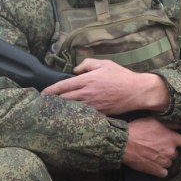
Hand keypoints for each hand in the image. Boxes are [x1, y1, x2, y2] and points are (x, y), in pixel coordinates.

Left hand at [41, 58, 169, 114]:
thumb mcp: (104, 64)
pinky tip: (69, 116)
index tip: (42, 94)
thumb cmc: (121, 76)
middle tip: (43, 104)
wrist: (137, 91)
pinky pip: (83, 115)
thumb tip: (74, 71)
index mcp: (87, 80)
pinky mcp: (99, 113)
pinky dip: (75, 115)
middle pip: (64, 100)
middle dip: (52, 102)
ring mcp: (93, 105)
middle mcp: (88, 94)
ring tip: (52, 111)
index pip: (63, 86)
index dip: (50, 91)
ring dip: (62, 110)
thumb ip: (86, 64)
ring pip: (72, 109)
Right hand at [123, 117, 180, 176]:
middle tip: (156, 144)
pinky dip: (158, 168)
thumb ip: (170, 124)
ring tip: (150, 151)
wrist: (123, 143)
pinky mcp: (155, 170)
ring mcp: (163, 161)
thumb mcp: (155, 121)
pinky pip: (162, 172)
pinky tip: (150, 161)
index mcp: (172, 138)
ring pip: (168, 162)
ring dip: (163, 158)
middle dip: (169, 150)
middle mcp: (170, 151)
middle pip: (176, 153)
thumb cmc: (137, 129)